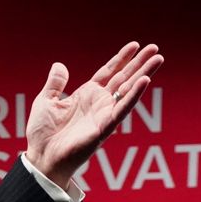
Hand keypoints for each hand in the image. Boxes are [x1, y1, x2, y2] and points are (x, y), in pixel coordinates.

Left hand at [25, 42, 163, 187]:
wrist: (41, 156)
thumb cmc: (43, 133)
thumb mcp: (46, 101)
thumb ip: (55, 83)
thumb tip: (59, 64)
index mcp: (86, 95)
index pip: (109, 72)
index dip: (121, 58)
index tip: (135, 45)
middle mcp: (99, 103)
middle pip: (124, 78)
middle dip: (139, 63)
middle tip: (155, 49)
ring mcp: (104, 114)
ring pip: (129, 90)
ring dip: (144, 74)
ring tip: (158, 59)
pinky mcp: (105, 127)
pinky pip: (122, 109)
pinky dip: (134, 95)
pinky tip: (145, 80)